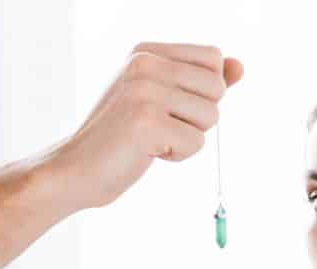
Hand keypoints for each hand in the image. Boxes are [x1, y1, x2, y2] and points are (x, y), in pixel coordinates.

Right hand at [49, 42, 242, 210]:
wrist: (78, 168)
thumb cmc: (124, 136)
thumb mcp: (163, 99)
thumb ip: (201, 81)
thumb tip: (239, 66)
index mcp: (147, 52)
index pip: (213, 58)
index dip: (203, 90)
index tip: (169, 105)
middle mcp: (145, 64)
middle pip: (217, 88)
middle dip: (199, 116)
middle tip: (161, 125)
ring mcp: (145, 91)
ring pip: (212, 116)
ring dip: (189, 136)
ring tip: (154, 138)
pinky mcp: (146, 122)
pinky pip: (197, 143)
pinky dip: (178, 155)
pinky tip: (148, 152)